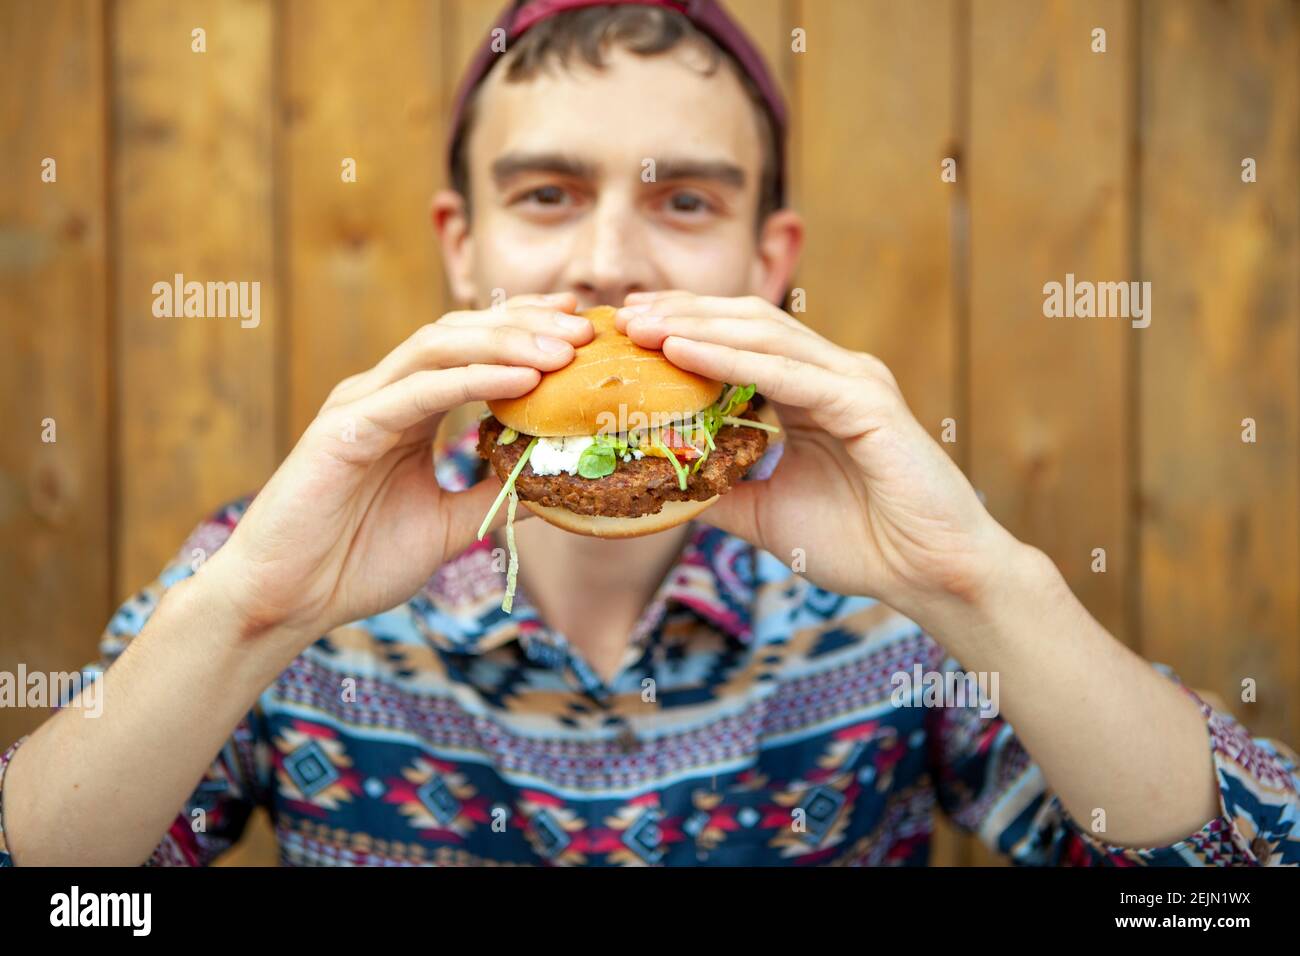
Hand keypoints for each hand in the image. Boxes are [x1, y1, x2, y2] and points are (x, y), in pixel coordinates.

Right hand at [201, 293, 592, 641]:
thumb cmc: (355, 562)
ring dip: (506, 342)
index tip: (580, 328)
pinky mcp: (344, 430)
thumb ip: (492, 496)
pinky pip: (416, 393)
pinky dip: (472, 380)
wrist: (287, 603)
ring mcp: (360, 405)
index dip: (525, 329)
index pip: (471, 348)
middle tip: (584, 328)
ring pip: (439, 347)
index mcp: (406, 408)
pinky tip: (521, 379)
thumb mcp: (447, 526)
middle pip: (460, 333)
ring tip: (563, 350)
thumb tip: (552, 485)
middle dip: (526, 325)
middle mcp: (383, 393)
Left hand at [617, 292, 1021, 623]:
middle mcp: (833, 374)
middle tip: (623, 315)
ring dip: (696, 326)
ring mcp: (852, 381)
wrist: (931, 575)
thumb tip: (657, 484)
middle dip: (682, 314)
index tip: (629, 330)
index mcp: (812, 391)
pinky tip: (682, 351)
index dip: (684, 328)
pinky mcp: (865, 402)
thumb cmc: (863, 543)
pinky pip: (786, 372)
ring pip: (763, 335)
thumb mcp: (766, 513)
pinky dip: (730, 359)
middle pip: (746, 322)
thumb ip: (718, 491)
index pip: (740, 341)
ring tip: (641, 326)